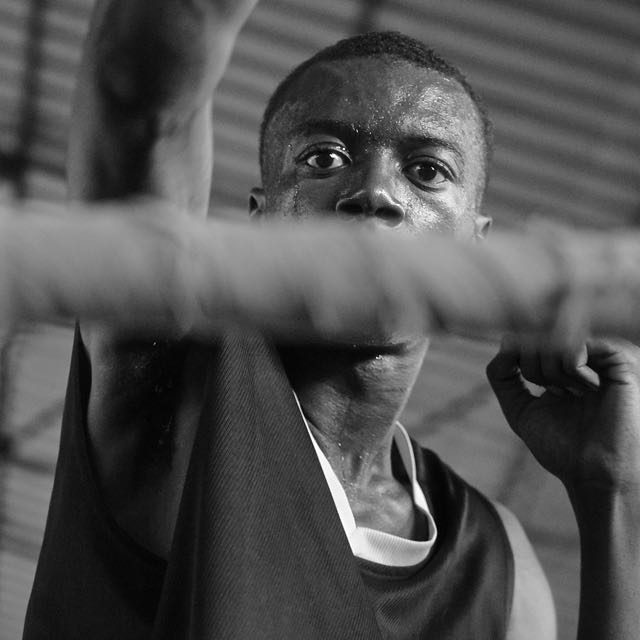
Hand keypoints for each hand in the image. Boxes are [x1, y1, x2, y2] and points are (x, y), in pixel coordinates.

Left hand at [486, 336, 639, 493]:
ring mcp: (599, 355)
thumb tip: (506, 340)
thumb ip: (503, 375)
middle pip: (533, 337)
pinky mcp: (620, 359)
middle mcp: (580, 356)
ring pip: (552, 338)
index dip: (517, 360)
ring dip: (552, 371)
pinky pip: (577, 343)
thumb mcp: (519, 407)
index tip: (539, 388)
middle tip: (559, 393)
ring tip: (574, 394)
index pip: (524, 340)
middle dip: (533, 368)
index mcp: (558, 366)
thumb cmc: (560, 446)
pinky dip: (570, 367)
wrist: (593, 473)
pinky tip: (586, 388)